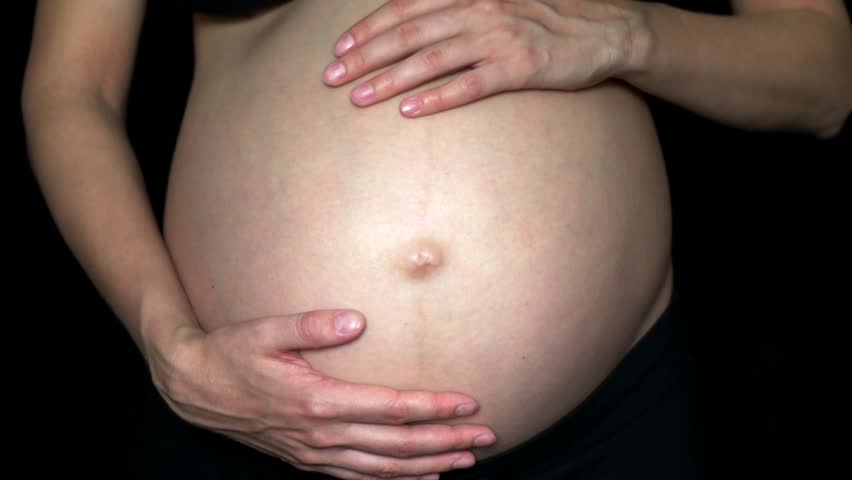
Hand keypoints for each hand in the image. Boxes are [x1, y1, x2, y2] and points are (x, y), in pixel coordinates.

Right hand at [147, 310, 495, 479]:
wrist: (192, 386)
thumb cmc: (230, 353)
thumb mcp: (264, 330)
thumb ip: (312, 326)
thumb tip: (358, 320)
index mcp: (317, 401)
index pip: (391, 408)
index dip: (433, 407)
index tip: (469, 402)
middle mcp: (321, 434)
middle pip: (396, 445)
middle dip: (444, 442)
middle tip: (485, 438)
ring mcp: (313, 452)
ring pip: (382, 468)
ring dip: (427, 465)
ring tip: (465, 461)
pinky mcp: (306, 458)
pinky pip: (358, 477)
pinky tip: (419, 478)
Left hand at [322, 0, 647, 116]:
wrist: (606, 28)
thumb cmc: (545, 17)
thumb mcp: (500, 0)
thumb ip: (459, 6)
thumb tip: (418, 19)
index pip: (406, 6)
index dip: (369, 27)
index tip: (339, 47)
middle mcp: (479, 7)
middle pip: (408, 33)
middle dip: (364, 56)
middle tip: (331, 77)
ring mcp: (499, 37)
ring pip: (431, 59)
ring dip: (389, 79)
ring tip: (357, 98)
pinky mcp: (519, 68)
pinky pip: (469, 85)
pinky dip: (436, 97)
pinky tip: (409, 111)